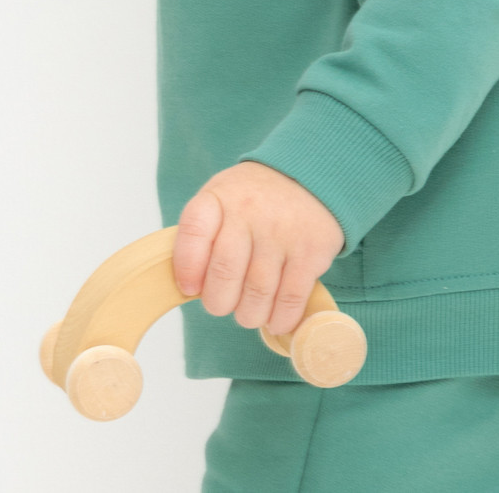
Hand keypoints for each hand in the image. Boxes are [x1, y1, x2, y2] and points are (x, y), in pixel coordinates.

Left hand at [173, 161, 345, 336]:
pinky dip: (280, 319)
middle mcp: (251, 212)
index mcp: (220, 198)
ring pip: (257, 296)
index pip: (193, 232)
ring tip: (251, 309)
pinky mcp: (312, 251)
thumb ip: (199, 237)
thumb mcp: (219, 199)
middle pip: (224, 275)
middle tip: (225, 301)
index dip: (187, 268)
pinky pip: (290, 301)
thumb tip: (190, 288)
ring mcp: (283, 232)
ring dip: (250, 314)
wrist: (307, 178)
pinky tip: (275, 318)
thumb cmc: (252, 201)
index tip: (190, 287)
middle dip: (219, 302)